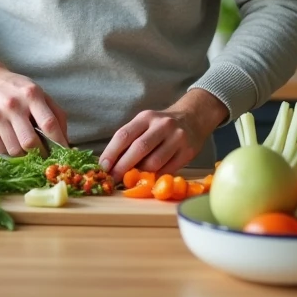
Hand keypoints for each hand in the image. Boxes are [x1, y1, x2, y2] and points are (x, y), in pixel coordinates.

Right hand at [0, 67, 68, 156]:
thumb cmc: (17, 89)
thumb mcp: (40, 93)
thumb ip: (56, 114)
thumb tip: (66, 141)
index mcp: (31, 94)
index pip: (49, 124)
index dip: (60, 142)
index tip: (65, 153)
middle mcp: (13, 105)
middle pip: (30, 142)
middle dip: (41, 153)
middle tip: (45, 154)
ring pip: (15, 150)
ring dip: (26, 155)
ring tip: (28, 148)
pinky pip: (2, 150)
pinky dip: (11, 152)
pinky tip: (14, 143)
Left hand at [98, 89, 227, 179]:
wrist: (193, 118)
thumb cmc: (160, 126)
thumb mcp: (144, 124)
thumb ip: (129, 140)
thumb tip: (110, 164)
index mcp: (146, 117)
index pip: (124, 135)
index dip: (111, 153)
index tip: (103, 167)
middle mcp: (162, 125)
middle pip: (138, 149)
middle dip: (122, 167)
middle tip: (113, 179)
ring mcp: (177, 138)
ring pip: (153, 163)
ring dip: (140, 173)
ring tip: (133, 176)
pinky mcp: (188, 152)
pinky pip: (167, 170)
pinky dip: (155, 177)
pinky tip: (149, 177)